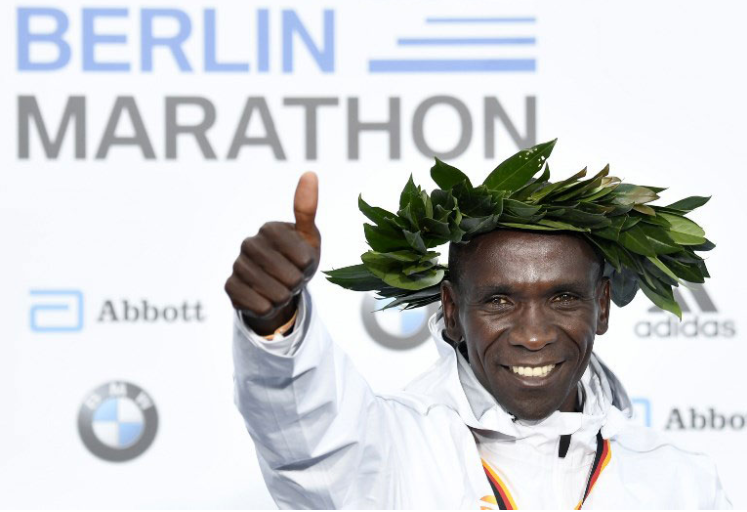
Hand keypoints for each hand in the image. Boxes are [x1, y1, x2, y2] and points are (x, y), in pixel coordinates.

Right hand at [225, 172, 320, 334]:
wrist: (278, 287)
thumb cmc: (297, 259)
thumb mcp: (308, 237)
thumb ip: (307, 209)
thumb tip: (310, 174)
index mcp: (270, 229)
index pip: (303, 259)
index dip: (309, 268)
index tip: (303, 263)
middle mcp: (249, 243)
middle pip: (290, 278)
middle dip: (297, 284)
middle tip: (291, 277)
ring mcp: (237, 265)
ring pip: (276, 295)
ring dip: (284, 297)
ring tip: (280, 288)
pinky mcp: (230, 288)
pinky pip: (259, 307)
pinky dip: (269, 308)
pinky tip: (265, 299)